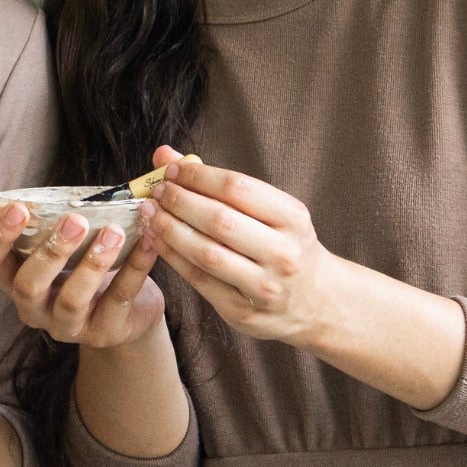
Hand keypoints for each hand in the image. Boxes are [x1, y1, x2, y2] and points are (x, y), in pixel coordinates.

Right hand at [0, 194, 163, 350]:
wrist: (125, 309)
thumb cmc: (78, 263)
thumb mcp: (50, 242)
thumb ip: (24, 221)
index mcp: (13, 278)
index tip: (17, 208)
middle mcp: (34, 308)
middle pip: (28, 286)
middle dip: (50, 252)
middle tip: (75, 220)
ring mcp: (68, 325)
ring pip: (73, 300)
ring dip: (93, 264)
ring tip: (114, 233)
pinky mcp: (105, 332)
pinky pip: (118, 301)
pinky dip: (135, 270)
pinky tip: (146, 243)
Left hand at [140, 149, 335, 347]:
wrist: (316, 302)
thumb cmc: (283, 244)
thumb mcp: (269, 210)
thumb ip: (218, 182)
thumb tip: (165, 155)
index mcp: (292, 219)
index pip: (237, 187)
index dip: (198, 176)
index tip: (172, 169)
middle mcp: (283, 253)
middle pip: (219, 220)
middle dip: (179, 201)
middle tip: (157, 191)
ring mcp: (264, 286)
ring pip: (205, 253)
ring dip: (169, 229)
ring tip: (150, 212)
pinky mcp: (243, 312)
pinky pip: (198, 280)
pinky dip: (171, 256)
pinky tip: (156, 239)